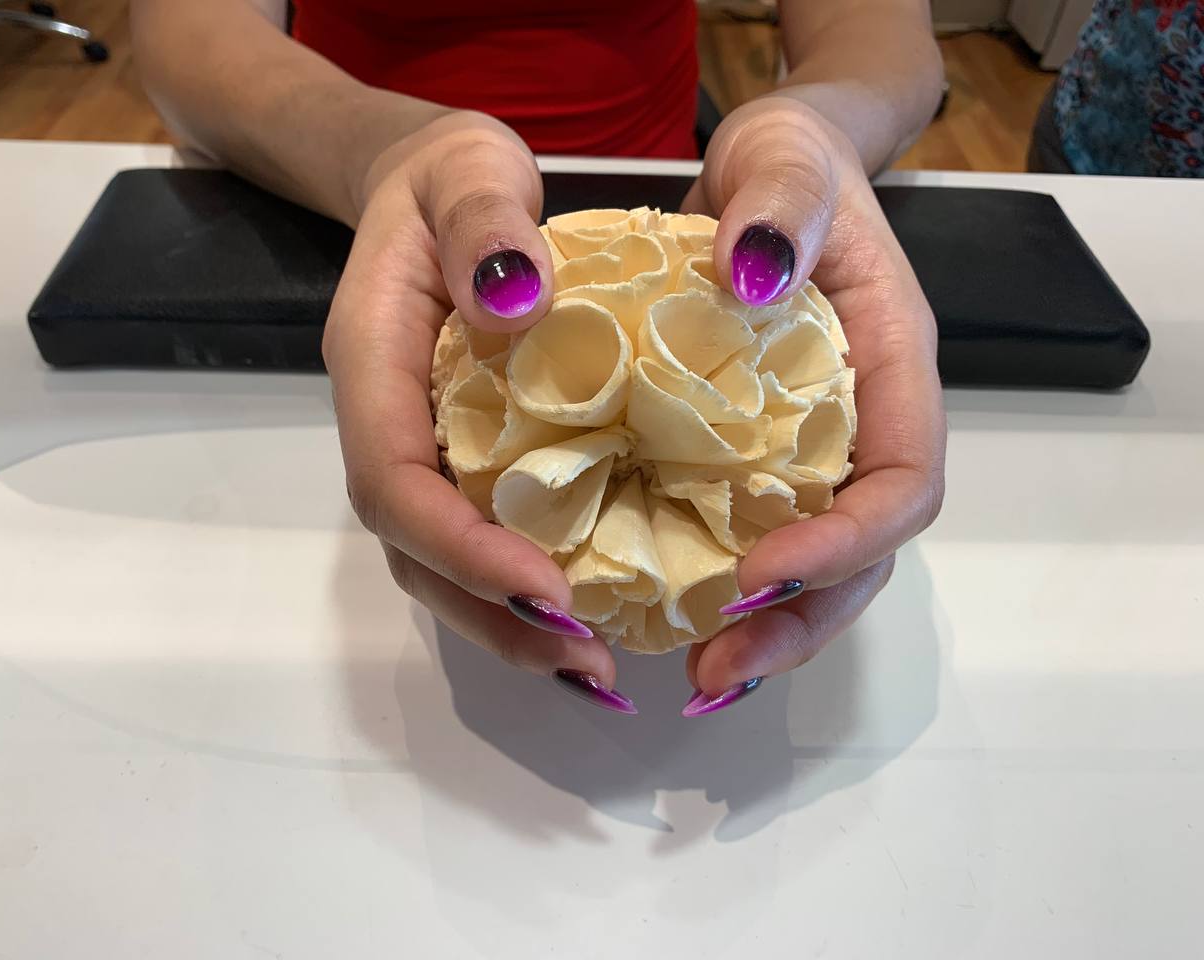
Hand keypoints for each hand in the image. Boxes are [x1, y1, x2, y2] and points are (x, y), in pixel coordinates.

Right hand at [324, 112, 633, 713]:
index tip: (545, 587)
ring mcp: (420, 448)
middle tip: (584, 661)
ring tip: (592, 666)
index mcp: (373, 363)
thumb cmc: (452, 177)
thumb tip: (515, 301)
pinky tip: (592, 615)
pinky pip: (478, 539)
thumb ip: (483, 225)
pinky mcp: (459, 459)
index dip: (459, 546)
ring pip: (439, 564)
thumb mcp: (468, 169)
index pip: (392, 480)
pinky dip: (526, 592)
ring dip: (508, 626)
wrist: (437, 190)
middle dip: (490, 614)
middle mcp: (386, 421)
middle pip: (412, 550)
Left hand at [680, 97, 946, 712]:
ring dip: (764, 632)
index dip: (847, 543)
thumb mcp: (787, 160)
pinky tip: (661, 623)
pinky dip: (718, 594)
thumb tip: (754, 272)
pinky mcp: (756, 460)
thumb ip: (784, 205)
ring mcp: (812, 451)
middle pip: (862, 557)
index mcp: (893, 367)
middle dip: (800, 622)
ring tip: (697, 679)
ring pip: (813, 569)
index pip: (901, 482)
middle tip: (719, 671)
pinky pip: (752, 540)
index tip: (764, 572)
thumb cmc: (790, 165)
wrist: (770, 177)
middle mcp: (862, 426)